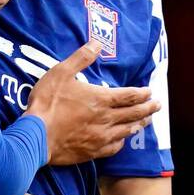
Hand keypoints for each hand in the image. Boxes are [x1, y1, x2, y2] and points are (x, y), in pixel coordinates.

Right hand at [26, 41, 158, 165]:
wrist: (35, 137)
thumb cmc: (47, 103)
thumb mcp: (61, 73)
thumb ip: (81, 58)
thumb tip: (97, 43)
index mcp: (101, 99)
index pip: (130, 96)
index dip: (143, 93)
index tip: (150, 91)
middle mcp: (106, 119)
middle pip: (134, 114)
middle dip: (148, 109)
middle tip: (158, 105)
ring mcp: (100, 137)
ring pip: (127, 131)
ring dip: (139, 124)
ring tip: (145, 121)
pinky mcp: (92, 152)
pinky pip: (115, 148)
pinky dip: (122, 142)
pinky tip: (122, 140)